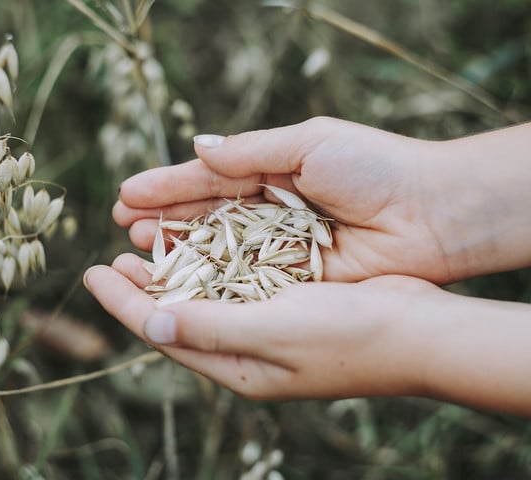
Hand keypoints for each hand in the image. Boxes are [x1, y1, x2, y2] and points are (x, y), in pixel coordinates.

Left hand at [85, 253, 435, 398]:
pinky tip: (199, 241)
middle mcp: (246, 349)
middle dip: (141, 287)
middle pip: (178, 314)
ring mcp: (267, 325)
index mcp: (236, 366)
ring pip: (204, 295)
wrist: (418, 331)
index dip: (122, 303)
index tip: (90, 273)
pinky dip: (211, 260)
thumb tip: (149, 322)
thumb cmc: (348, 336)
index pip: (163, 332)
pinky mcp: (288, 302)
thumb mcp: (273, 332)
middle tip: (110, 257)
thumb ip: (210, 328)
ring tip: (143, 244)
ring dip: (173, 269)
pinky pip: (235, 281)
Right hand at [114, 117, 453, 282]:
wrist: (431, 214)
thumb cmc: (373, 168)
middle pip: (205, 217)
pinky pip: (244, 280)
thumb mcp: (309, 143)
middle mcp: (269, 212)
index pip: (208, 179)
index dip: (167, 187)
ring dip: (178, 250)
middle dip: (164, 220)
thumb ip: (250, 151)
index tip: (127, 195)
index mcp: (271, 171)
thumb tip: (198, 147)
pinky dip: (211, 280)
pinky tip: (179, 280)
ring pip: (217, 251)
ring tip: (136, 251)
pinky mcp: (293, 280)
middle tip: (123, 226)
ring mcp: (279, 248)